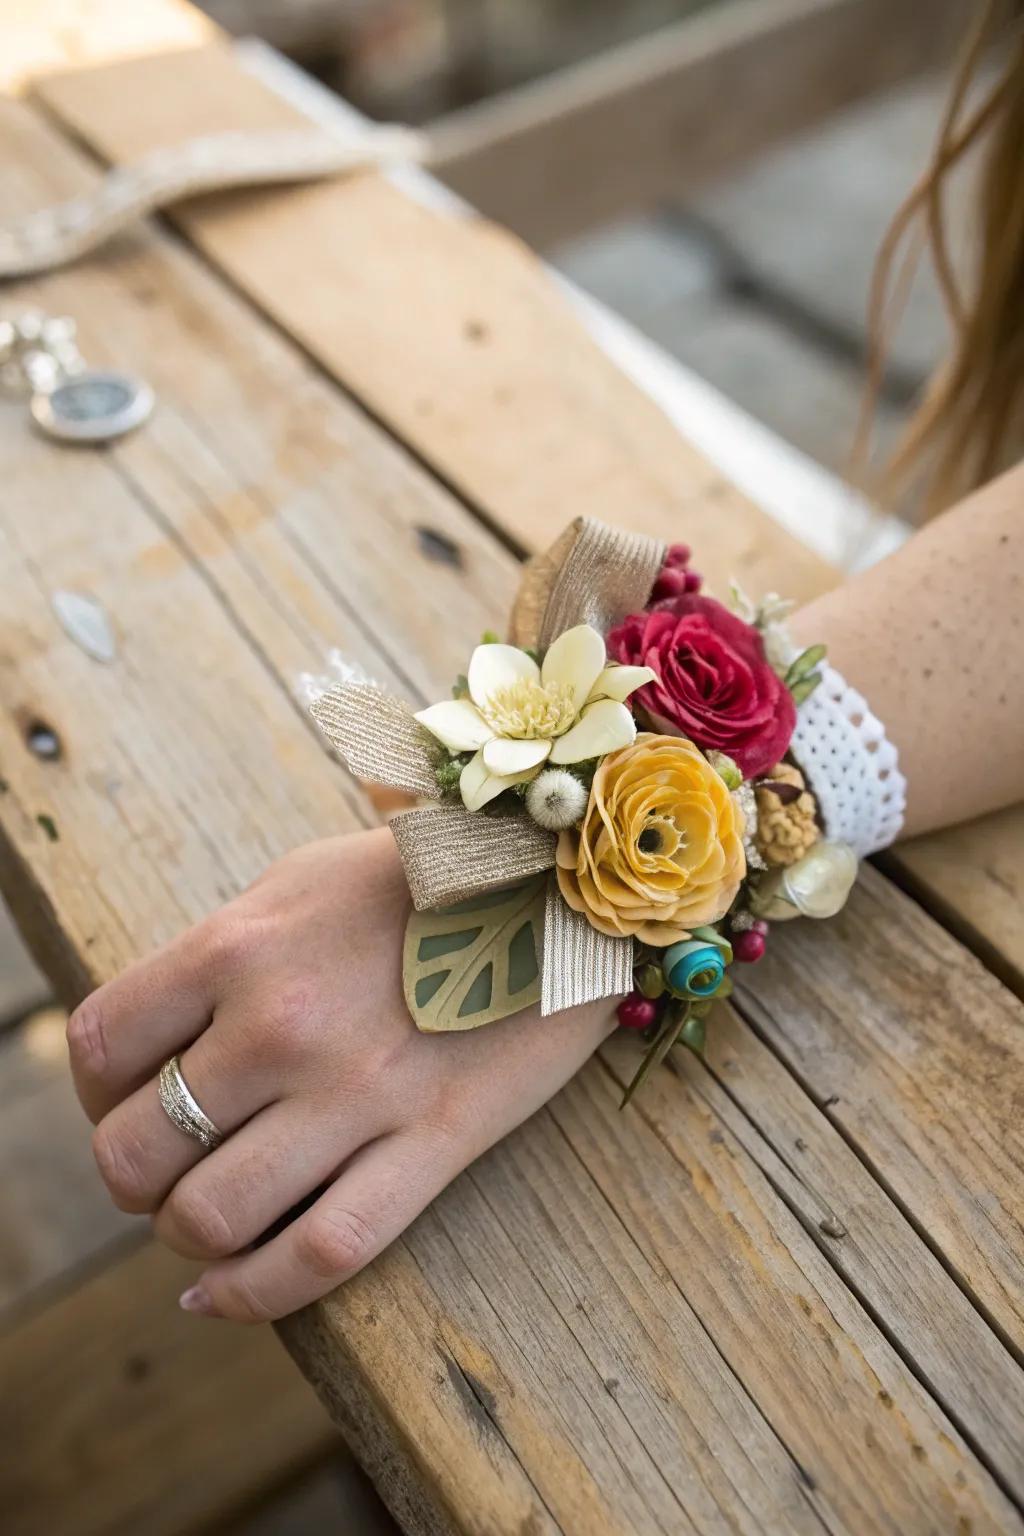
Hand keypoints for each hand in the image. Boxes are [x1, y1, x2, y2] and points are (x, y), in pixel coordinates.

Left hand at [68, 828, 613, 1321]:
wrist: (565, 885)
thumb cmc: (424, 877)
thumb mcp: (301, 882)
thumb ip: (219, 955)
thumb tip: (157, 1038)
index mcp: (238, 946)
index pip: (98, 1047)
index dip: (91, 1091)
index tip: (122, 1097)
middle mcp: (282, 1025)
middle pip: (135, 1150)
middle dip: (130, 1177)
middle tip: (163, 1167)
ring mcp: (357, 1093)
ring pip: (210, 1217)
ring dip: (184, 1234)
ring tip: (204, 1215)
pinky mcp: (434, 1143)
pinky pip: (319, 1254)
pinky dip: (250, 1295)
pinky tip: (221, 1291)